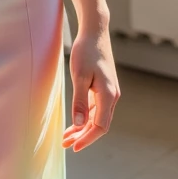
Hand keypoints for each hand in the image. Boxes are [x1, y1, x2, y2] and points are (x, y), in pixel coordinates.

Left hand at [62, 23, 119, 151]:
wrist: (95, 31)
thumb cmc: (86, 51)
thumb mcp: (79, 76)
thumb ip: (80, 101)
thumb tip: (79, 124)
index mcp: (108, 95)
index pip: (100, 126)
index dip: (87, 139)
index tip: (73, 147)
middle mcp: (112, 96)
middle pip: (99, 124)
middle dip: (83, 136)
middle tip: (65, 144)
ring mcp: (109, 92)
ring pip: (97, 117)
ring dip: (83, 128)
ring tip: (66, 136)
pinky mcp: (103, 87)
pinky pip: (95, 108)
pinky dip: (85, 116)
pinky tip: (75, 121)